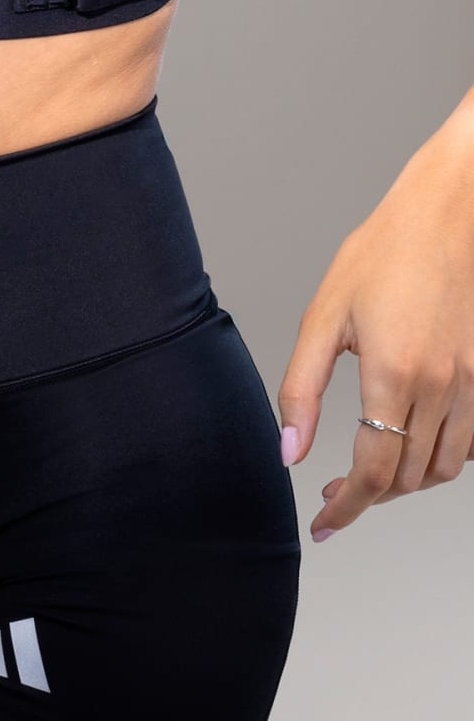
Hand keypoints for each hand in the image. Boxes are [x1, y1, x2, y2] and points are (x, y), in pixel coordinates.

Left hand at [277, 134, 473, 539]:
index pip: (374, 473)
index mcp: (395, 376)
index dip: (347, 508)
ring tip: (366, 477)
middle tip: (332, 496)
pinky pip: (469, 445)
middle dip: (368, 498)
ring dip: (405, 484)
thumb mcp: (324, 316)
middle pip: (408, 479)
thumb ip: (301, 388)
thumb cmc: (382, 256)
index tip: (323, 524)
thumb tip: (287, 450)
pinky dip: (440, 461)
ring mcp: (473, 388)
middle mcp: (442, 390)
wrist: (447, 219)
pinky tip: (409, 446)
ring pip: (444, 470)